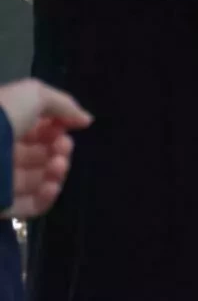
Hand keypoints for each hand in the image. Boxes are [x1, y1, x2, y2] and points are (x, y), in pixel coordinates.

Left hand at [0, 79, 91, 217]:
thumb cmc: (0, 119)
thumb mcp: (33, 94)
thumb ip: (63, 104)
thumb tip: (85, 120)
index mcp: (5, 126)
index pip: (37, 130)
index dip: (57, 127)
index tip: (68, 126)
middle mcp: (3, 153)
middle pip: (42, 154)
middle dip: (61, 149)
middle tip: (62, 147)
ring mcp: (3, 182)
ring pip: (41, 179)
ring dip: (58, 171)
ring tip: (58, 165)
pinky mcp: (4, 206)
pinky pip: (32, 205)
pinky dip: (47, 197)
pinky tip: (52, 185)